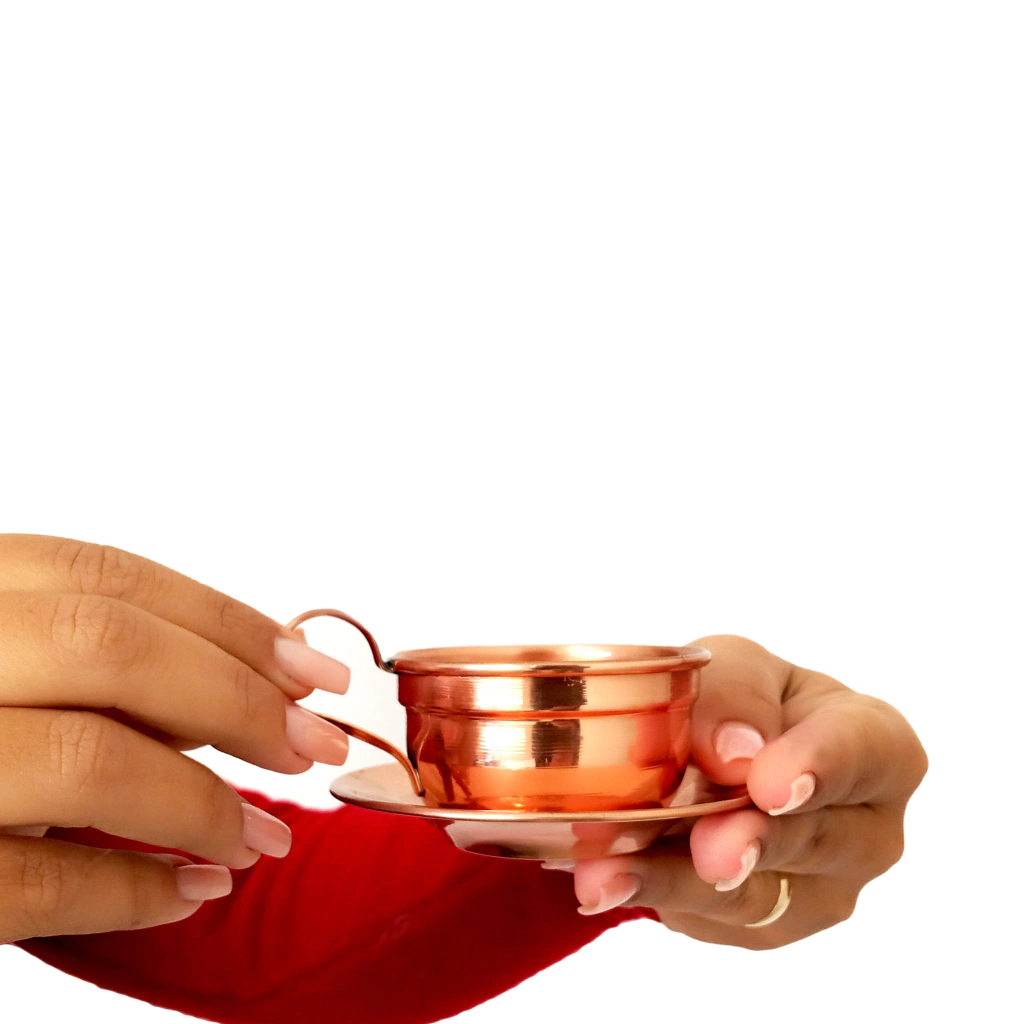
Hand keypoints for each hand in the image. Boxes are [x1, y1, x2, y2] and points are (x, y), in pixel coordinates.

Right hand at [0, 535, 351, 942]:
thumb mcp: (4, 658)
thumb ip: (90, 655)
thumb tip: (253, 683)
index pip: (110, 578)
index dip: (230, 622)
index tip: (315, 671)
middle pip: (111, 649)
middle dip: (236, 699)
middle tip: (313, 747)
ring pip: (83, 760)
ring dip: (199, 807)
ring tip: (263, 838)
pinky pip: (28, 882)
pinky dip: (128, 891)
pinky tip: (191, 892)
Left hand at [567, 635, 927, 947]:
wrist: (713, 751)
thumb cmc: (744, 701)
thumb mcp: (735, 668)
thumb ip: (736, 696)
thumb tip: (734, 750)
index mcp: (877, 745)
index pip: (865, 754)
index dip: (820, 770)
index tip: (769, 787)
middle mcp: (867, 828)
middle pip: (813, 840)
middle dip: (751, 842)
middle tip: (707, 850)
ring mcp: (822, 887)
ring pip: (754, 894)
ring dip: (676, 881)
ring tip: (609, 872)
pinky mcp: (766, 924)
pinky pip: (710, 919)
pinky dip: (651, 892)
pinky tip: (604, 878)